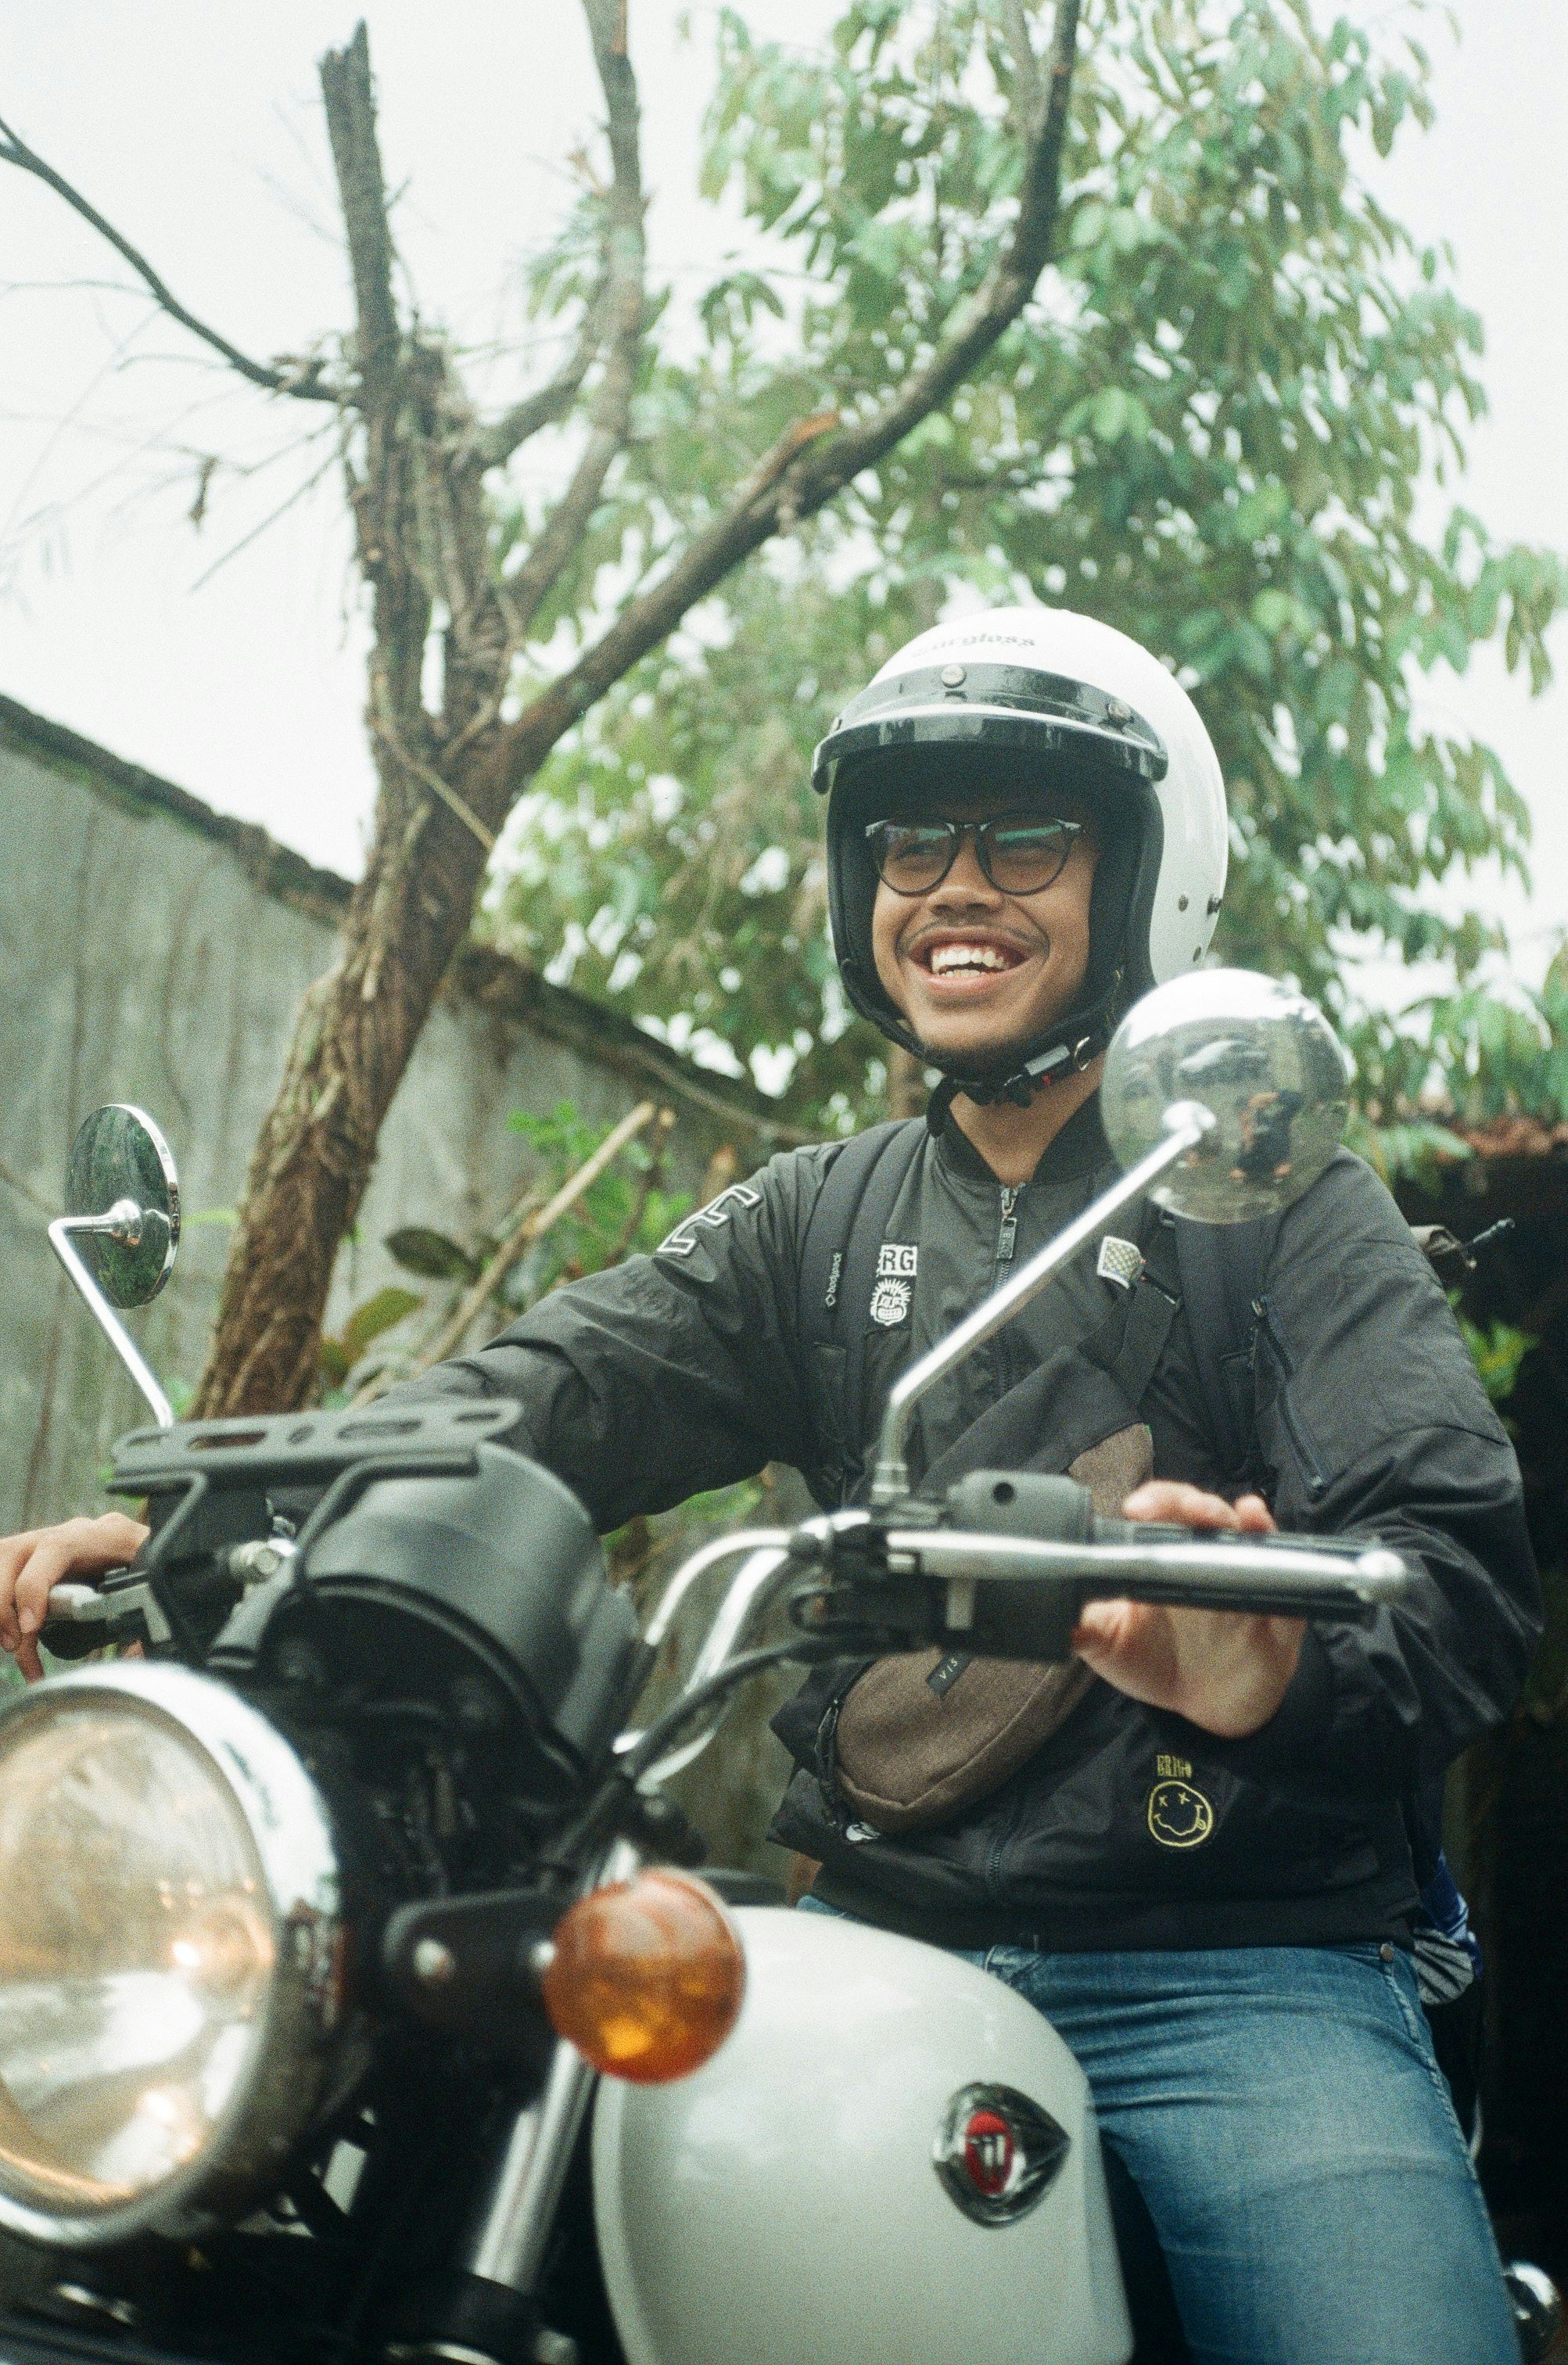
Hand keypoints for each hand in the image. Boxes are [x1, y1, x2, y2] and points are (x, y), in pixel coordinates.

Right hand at [0, 1514, 149, 1681]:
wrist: (158, 1547)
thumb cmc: (157, 1567)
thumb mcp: (158, 1587)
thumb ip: (150, 1619)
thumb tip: (131, 1656)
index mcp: (105, 1534)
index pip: (57, 1548)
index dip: (35, 1586)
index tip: (30, 1627)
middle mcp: (69, 1531)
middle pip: (14, 1555)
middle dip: (4, 1605)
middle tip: (15, 1644)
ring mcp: (47, 1540)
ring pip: (2, 1562)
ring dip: (0, 1607)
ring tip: (12, 1644)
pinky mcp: (31, 1557)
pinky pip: (3, 1574)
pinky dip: (4, 1607)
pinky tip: (12, 1637)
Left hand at [1070, 1481, 1303, 1739]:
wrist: (1205, 1712)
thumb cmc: (1157, 1665)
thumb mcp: (1113, 1649)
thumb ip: (1085, 1628)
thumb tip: (1051, 1614)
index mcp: (1163, 1560)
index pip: (1160, 1515)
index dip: (1152, 1503)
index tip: (1134, 1509)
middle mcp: (1204, 1558)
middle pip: (1200, 1512)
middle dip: (1185, 1500)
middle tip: (1164, 1508)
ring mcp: (1242, 1577)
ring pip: (1240, 1532)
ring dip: (1227, 1516)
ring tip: (1212, 1514)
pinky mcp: (1275, 1607)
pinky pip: (1283, 1570)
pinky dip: (1275, 1547)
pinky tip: (1260, 1526)